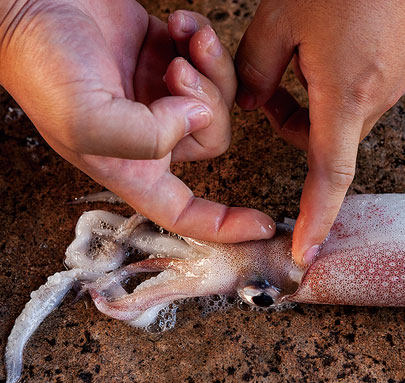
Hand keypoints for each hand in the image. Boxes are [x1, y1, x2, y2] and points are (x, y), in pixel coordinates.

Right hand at [0, 0, 274, 241]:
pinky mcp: (167, 57)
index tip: (263, 226)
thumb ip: (145, 136)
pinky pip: (210, 61)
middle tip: (177, 71)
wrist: (29, 1)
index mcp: (131, 166)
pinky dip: (204, 41)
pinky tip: (180, 25)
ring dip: (212, 67)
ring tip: (184, 39)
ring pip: (220, 99)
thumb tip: (198, 120)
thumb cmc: (42, 63)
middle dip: (209, 102)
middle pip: (216, 139)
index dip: (225, 225)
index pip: (185, 212)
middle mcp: (150, 137)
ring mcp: (161, 96)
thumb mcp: (86, 119)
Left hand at [235, 0, 404, 263]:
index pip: (330, 176)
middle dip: (298, 123)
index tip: (305, 253)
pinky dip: (349, 74)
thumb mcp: (283, 15)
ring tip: (316, 40)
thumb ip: (256, 68)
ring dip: (324, 93)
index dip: (316, 218)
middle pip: (331, 138)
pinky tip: (346, 30)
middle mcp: (383, 96)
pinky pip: (373, 85)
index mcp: (348, 94)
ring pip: (350, 109)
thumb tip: (253, 102)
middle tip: (277, 81)